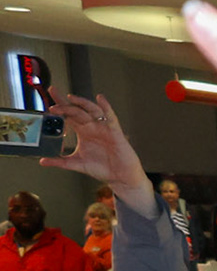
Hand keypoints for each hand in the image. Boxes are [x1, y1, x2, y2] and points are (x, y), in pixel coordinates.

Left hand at [40, 90, 153, 216]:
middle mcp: (92, 127)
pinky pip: (110, 117)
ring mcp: (103, 128)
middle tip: (53, 93)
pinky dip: (106, 107)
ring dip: (81, 103)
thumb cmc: (102, 169)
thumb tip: (42, 161)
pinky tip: (100, 99)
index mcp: (83, 132)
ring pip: (91, 110)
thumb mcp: (76, 164)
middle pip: (76, 109)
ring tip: (70, 98)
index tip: (49, 96)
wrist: (120, 177)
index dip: (59, 105)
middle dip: (64, 101)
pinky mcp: (114, 132)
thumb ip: (60, 161)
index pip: (68, 115)